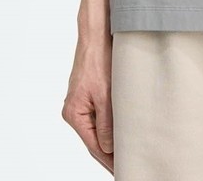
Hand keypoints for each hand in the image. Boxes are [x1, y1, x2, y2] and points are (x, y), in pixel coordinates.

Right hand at [62, 33, 114, 173]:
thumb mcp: (106, 95)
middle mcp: (74, 111)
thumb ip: (107, 124)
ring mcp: (81, 103)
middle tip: (128, 165)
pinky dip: (110, 125)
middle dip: (111, 153)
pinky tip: (122, 130)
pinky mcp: (88, 94)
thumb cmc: (99, 59)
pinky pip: (99, 116)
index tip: (122, 170)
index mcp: (75, 114)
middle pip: (95, 140)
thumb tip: (109, 148)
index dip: (109, 161)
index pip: (94, 147)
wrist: (96, 34)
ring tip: (128, 151)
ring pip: (98, 128)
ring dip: (111, 139)